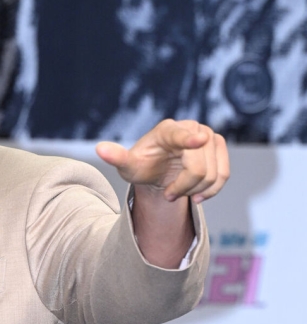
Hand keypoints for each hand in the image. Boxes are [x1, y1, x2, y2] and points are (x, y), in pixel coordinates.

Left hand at [96, 119, 228, 203]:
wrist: (157, 171)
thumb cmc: (142, 166)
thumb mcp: (127, 166)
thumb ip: (116, 157)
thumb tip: (100, 149)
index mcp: (166, 130)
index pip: (180, 135)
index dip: (189, 139)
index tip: (198, 140)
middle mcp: (190, 127)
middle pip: (198, 167)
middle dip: (183, 187)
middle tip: (168, 194)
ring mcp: (208, 135)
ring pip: (213, 174)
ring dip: (195, 191)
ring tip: (178, 192)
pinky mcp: (218, 146)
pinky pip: (223, 175)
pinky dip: (211, 190)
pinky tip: (196, 195)